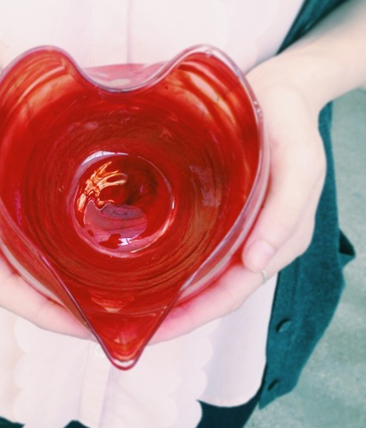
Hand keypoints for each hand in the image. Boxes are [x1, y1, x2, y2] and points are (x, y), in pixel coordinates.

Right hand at [0, 45, 89, 338]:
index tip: (80, 328)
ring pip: (29, 272)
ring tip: (102, 303)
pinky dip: (59, 262)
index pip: (1, 288)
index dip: (41, 313)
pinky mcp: (10, 206)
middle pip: (20, 289)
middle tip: (104, 323)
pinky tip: (85, 264)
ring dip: (62, 292)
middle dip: (59, 312)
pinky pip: (35, 245)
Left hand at [152, 58, 326, 342]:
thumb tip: (258, 264)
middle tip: (128, 327)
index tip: (156, 332)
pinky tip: (140, 265)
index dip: (195, 317)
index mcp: (273, 243)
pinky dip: (167, 263)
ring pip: (197, 275)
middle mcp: (248, 243)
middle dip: (172, 315)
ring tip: (126, 307)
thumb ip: (284, 214)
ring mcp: (229, 230)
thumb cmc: (292, 131)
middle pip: (208, 293)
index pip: (230, 294)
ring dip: (166, 295)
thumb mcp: (301, 167)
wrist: (277, 95)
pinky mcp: (214, 211)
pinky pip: (190, 246)